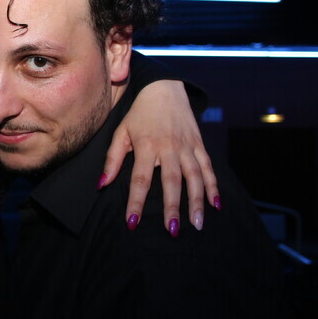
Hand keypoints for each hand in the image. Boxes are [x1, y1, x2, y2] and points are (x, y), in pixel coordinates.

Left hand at [100, 80, 219, 234]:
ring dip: (197, 202)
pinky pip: (208, 168)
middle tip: (172, 230)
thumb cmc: (139, 114)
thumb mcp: (121, 132)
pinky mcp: (199, 145)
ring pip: (194, 177)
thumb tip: (101, 184)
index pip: (140, 179)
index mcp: (147, 146)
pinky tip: (216, 205)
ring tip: (197, 224)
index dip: (136, 202)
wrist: (164, 88)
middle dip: (172, 207)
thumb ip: (112, 159)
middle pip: (171, 181)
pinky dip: (213, 187)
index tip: (132, 222)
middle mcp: (169, 147)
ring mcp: (187, 146)